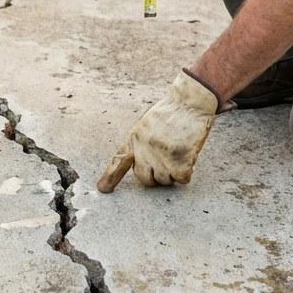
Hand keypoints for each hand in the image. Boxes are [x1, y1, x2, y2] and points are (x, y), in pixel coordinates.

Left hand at [97, 71, 218, 191]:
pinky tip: (189, 158)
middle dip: (155, 177)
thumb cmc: (171, 111)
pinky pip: (181, 179)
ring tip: (179, 154)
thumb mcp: (147, 123)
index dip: (111, 176)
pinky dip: (187, 173)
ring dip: (173, 173)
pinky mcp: (179, 161)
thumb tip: (141, 163)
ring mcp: (161, 156)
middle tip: (167, 164)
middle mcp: (144, 149)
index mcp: (135, 137)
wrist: (190, 103)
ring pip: (165, 181)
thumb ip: (142, 143)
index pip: (120, 160)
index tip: (103, 189)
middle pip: (144, 179)